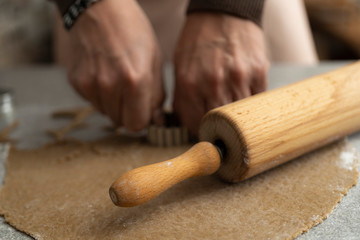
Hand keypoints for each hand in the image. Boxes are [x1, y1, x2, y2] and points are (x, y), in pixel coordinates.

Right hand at [66, 0, 163, 130]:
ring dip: (113, 104)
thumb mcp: (155, 61)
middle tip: (131, 92)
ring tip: (116, 79)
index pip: (136, 125)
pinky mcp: (76, 81)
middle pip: (120, 122)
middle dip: (128, 112)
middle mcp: (109, 85)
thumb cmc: (133, 32)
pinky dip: (99, 94)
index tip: (144, 108)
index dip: (142, 118)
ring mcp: (89, 84)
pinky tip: (103, 73)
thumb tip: (156, 122)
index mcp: (135, 80)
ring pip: (105, 113)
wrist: (99, 8)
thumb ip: (156, 96)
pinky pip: (91, 101)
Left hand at [174, 13, 268, 134]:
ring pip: (241, 115)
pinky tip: (245, 96)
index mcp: (189, 83)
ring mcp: (238, 78)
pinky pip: (257, 99)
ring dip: (238, 117)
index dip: (200, 131)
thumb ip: (183, 96)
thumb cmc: (198, 40)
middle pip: (220, 123)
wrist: (222, 11)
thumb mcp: (180, 66)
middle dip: (220, 127)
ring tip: (234, 111)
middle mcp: (213, 83)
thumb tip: (190, 123)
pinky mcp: (258, 71)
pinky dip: (251, 102)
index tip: (205, 130)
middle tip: (221, 125)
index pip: (196, 124)